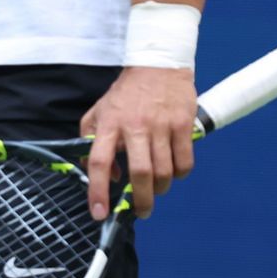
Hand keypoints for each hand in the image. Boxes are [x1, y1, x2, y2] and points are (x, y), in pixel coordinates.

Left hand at [80, 66, 198, 221]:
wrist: (157, 64)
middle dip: (141, 200)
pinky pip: (185, 162)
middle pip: (140, 173)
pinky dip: (180, 174)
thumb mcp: (99, 111)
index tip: (99, 213)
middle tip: (142, 211)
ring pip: (164, 172)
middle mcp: (135, 126)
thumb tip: (109, 173)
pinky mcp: (183, 124)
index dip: (98, 190)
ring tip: (157, 189)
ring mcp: (161, 125)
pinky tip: (174, 171)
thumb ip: (91, 141)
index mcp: (110, 123)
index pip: (99, 161)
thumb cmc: (126, 93)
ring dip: (161, 188)